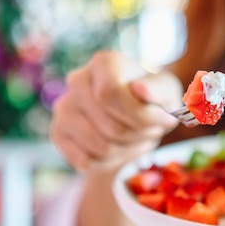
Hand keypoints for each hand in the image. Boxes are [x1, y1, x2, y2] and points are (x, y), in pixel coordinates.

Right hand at [50, 51, 182, 172]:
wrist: (134, 117)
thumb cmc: (152, 101)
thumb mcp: (166, 93)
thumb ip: (159, 91)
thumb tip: (141, 89)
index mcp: (105, 63)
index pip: (111, 94)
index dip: (140, 116)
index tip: (161, 120)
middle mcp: (77, 81)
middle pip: (111, 127)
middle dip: (140, 136)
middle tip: (150, 130)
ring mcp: (64, 107)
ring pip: (101, 148)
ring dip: (128, 150)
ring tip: (136, 137)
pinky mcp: (58, 133)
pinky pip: (87, 162)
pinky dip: (110, 162)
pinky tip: (119, 148)